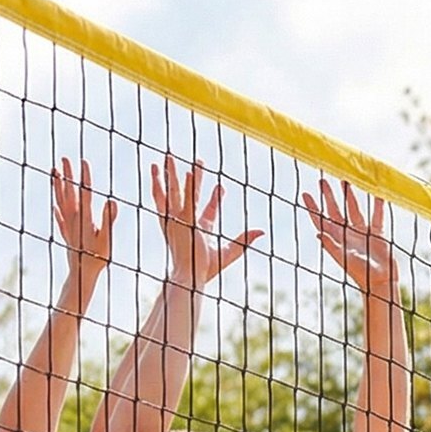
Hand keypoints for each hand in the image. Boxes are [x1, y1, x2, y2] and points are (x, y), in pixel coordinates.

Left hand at [52, 157, 116, 278]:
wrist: (81, 275)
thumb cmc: (97, 259)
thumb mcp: (106, 239)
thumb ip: (108, 219)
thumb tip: (112, 201)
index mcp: (84, 218)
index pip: (85, 193)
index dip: (84, 176)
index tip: (83, 161)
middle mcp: (73, 219)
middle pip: (69, 192)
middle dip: (67, 174)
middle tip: (64, 158)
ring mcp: (68, 226)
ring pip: (61, 201)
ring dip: (58, 186)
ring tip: (55, 172)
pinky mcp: (66, 234)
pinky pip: (59, 217)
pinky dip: (57, 208)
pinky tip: (55, 204)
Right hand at [150, 155, 262, 286]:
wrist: (190, 276)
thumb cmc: (206, 270)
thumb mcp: (230, 252)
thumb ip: (245, 239)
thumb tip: (262, 231)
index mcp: (200, 228)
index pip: (208, 208)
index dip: (215, 197)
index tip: (222, 187)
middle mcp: (186, 220)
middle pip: (188, 193)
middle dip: (191, 177)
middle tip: (198, 160)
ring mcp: (179, 218)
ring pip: (175, 190)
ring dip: (172, 173)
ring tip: (168, 155)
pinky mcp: (180, 219)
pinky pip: (185, 199)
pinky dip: (186, 186)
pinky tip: (187, 171)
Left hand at [302, 177, 397, 296]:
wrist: (380, 281)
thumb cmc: (360, 273)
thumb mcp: (344, 258)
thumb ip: (332, 246)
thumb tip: (318, 234)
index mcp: (336, 239)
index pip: (321, 220)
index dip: (313, 207)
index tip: (305, 194)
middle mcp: (347, 233)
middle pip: (335, 210)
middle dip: (328, 196)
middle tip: (322, 181)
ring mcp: (361, 232)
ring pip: (354, 209)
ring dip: (349, 195)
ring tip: (345, 181)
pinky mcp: (376, 233)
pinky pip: (376, 215)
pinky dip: (377, 205)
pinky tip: (377, 193)